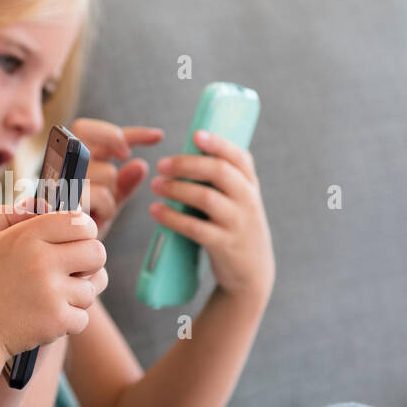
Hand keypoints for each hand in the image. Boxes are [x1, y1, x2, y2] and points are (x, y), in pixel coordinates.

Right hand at [0, 197, 107, 357]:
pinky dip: (69, 321)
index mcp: (27, 236)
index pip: (80, 222)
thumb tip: (45, 203)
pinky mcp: (57, 321)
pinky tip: (47, 318)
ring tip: (52, 297)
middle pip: (97, 252)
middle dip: (89, 261)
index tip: (76, 240)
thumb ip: (10, 214)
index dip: (84, 230)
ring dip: (76, 294)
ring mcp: (52, 293)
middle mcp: (43, 261)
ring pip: (91, 288)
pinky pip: (83, 317)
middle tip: (73, 269)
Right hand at [69, 117, 163, 240]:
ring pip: (107, 173)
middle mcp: (61, 164)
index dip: (126, 130)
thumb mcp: (106, 204)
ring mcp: (60, 180)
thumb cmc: (76, 229)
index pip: (91, 130)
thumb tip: (141, 165)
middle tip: (104, 197)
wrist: (52, 251)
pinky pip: (101, 195)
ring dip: (111, 198)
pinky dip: (106, 209)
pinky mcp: (63, 198)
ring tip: (96, 214)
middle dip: (112, 175)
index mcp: (68, 159)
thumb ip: (123, 185)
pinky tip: (95, 220)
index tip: (158, 137)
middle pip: (102, 152)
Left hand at [148, 130, 273, 306]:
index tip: (196, 135)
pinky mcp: (224, 245)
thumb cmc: (236, 227)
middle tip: (161, 164)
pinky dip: (173, 217)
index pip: (239, 156)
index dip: (218, 143)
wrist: (251, 272)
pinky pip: (195, 228)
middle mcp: (248, 200)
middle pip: (219, 172)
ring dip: (176, 189)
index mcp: (250, 184)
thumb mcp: (240, 200)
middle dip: (187, 164)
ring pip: (206, 198)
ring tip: (155, 185)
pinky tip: (156, 210)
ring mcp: (237, 223)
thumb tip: (191, 150)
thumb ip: (224, 178)